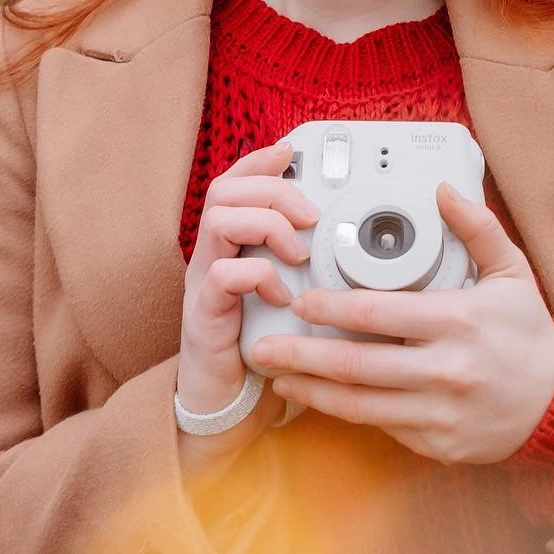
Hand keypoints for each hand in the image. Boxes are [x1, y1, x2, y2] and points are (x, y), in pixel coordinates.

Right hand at [179, 139, 319, 428]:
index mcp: (230, 245)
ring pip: (218, 221)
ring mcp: (203, 284)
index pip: (235, 183)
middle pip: (224, 191)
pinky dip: (257, 275)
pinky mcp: (204, 316)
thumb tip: (349, 238)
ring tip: (297, 251)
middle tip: (310, 214)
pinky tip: (281, 294)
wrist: (226, 404)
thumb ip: (304, 263)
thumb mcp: (288, 293)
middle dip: (272, 189)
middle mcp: (211, 256)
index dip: (260, 161)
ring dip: (266, 225)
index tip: (291, 150)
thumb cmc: (262, 346)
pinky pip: (222, 275)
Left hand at [244, 182, 553, 465]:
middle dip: (301, 355)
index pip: (379, 314)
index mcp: (458, 321)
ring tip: (278, 375)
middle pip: (356, 364)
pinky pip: (381, 426)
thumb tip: (443, 190)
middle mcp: (445, 369)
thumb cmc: (529, 335)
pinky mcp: (436, 443)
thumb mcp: (512, 273)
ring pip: (359, 404)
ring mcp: (439, 412)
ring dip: (312, 390)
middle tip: (263, 346)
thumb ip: (477, 229)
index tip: (301, 300)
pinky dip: (346, 412)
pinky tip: (320, 398)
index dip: (331, 308)